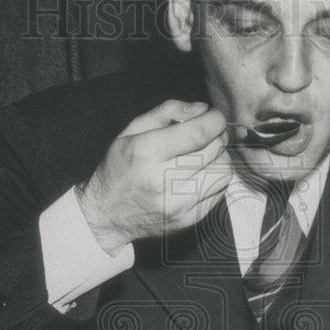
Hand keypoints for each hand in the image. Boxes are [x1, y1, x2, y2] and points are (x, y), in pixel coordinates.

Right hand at [76, 100, 230, 253]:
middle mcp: (163, 180)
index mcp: (146, 152)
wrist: (107, 214)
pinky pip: (219, 192)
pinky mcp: (189, 219)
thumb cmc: (121, 168)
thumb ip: (167, 112)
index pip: (198, 133)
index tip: (214, 116)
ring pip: (223, 172)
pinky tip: (201, 174)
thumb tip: (201, 109)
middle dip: (218, 136)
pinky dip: (216, 178)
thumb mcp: (132, 130)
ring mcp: (178, 204)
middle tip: (209, 134)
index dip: (215, 120)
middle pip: (214, 151)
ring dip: (220, 158)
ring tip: (206, 155)